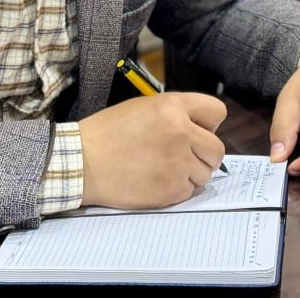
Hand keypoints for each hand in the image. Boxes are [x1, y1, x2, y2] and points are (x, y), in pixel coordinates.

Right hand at [79, 92, 225, 209]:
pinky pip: (190, 191)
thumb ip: (176, 113)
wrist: (82, 162)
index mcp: (173, 107)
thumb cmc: (108, 133)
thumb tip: (201, 129)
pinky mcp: (171, 190)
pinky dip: (177, 189)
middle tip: (184, 155)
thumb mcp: (144, 107)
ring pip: (205, 173)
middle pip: (217, 149)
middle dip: (204, 154)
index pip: (217, 112)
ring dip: (191, 173)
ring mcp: (177, 163)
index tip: (199, 131)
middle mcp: (181, 133)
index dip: (208, 123)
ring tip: (164, 168)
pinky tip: (156, 180)